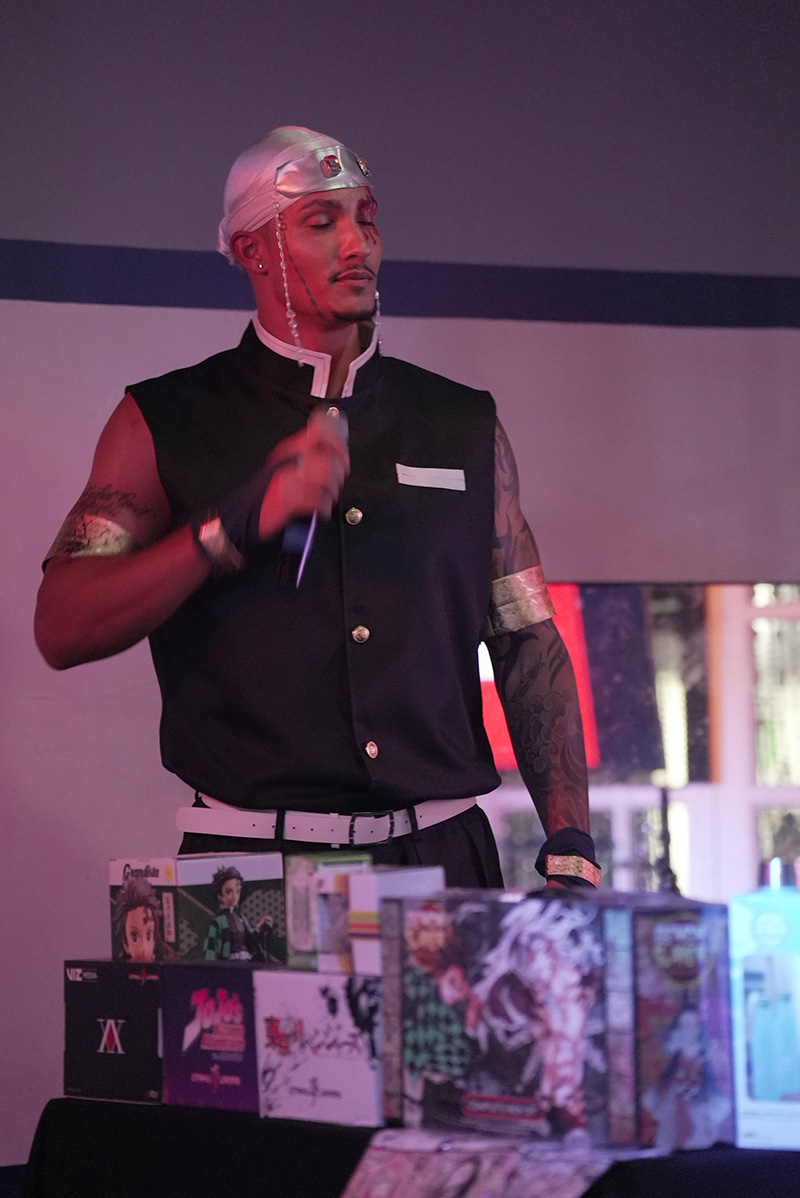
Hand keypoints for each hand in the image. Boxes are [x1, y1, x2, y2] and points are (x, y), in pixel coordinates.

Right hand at [259, 418, 348, 538]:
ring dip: (333, 489)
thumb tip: (335, 450)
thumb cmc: (267, 491)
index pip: (320, 433)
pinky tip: (321, 508)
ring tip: (328, 495)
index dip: (337, 441)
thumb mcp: (286, 465)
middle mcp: (289, 460)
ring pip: (326, 477)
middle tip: (337, 479)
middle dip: (339, 471)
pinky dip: (324, 506)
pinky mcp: (287, 499)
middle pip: (328, 457)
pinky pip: (317, 500)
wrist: (244, 513)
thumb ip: (309, 454)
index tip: (342, 451)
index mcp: (290, 449)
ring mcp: (287, 479)